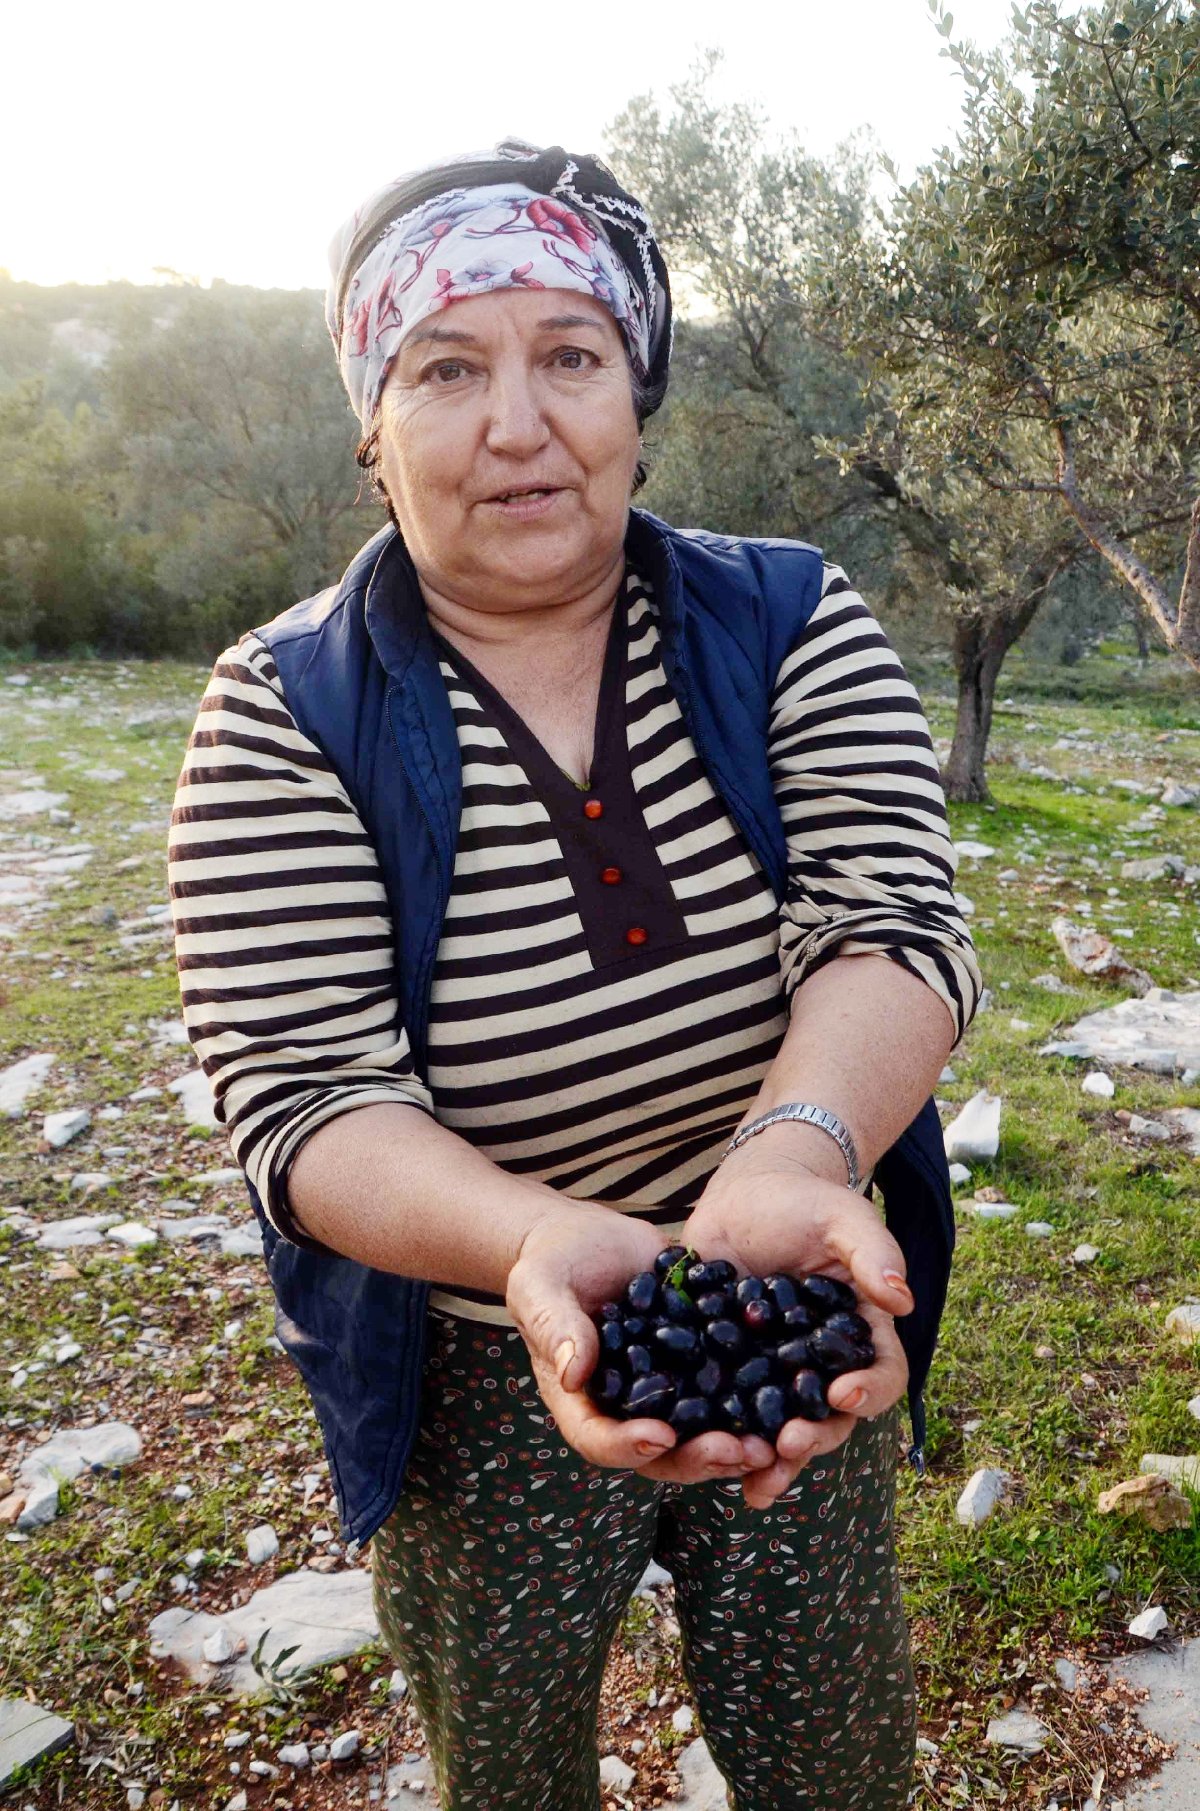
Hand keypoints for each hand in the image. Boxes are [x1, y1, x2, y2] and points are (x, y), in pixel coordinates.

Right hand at [506, 1204, 777, 1488]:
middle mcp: (629, 1408)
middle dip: (701, 1457)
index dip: (629, 1446)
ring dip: (738, 1441)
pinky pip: (728, 1388)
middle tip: (739, 1451)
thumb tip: (574, 1371)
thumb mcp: (541, 1288)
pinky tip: (792, 1392)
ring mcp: (669, 1389)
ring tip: (775, 1441)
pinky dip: (758, 1398)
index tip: (660, 1436)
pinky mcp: (700, 1360)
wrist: (587, 1238)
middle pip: (663, 1452)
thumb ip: (555, 1326)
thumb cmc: (550, 1265)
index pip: (600, 1440)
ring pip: (703, 1430)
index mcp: (583, 1402)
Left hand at [682, 1136, 912, 1507]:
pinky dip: (720, 1439)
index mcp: (861, 1335)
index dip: (870, 1391)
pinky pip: (729, 1414)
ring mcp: (775, 1375)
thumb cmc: (803, 1203)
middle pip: (831, 1419)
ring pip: (780, 1430)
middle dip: (814, 1438)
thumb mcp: (840, 1216)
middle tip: (789, 1442)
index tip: (844, 1394)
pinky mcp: (730, 1375)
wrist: (743, 1198)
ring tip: (752, 1478)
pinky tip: (701, 1454)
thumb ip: (871, 1250)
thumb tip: (900, 1297)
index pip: (882, 1374)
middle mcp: (823, 1367)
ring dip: (770, 1459)